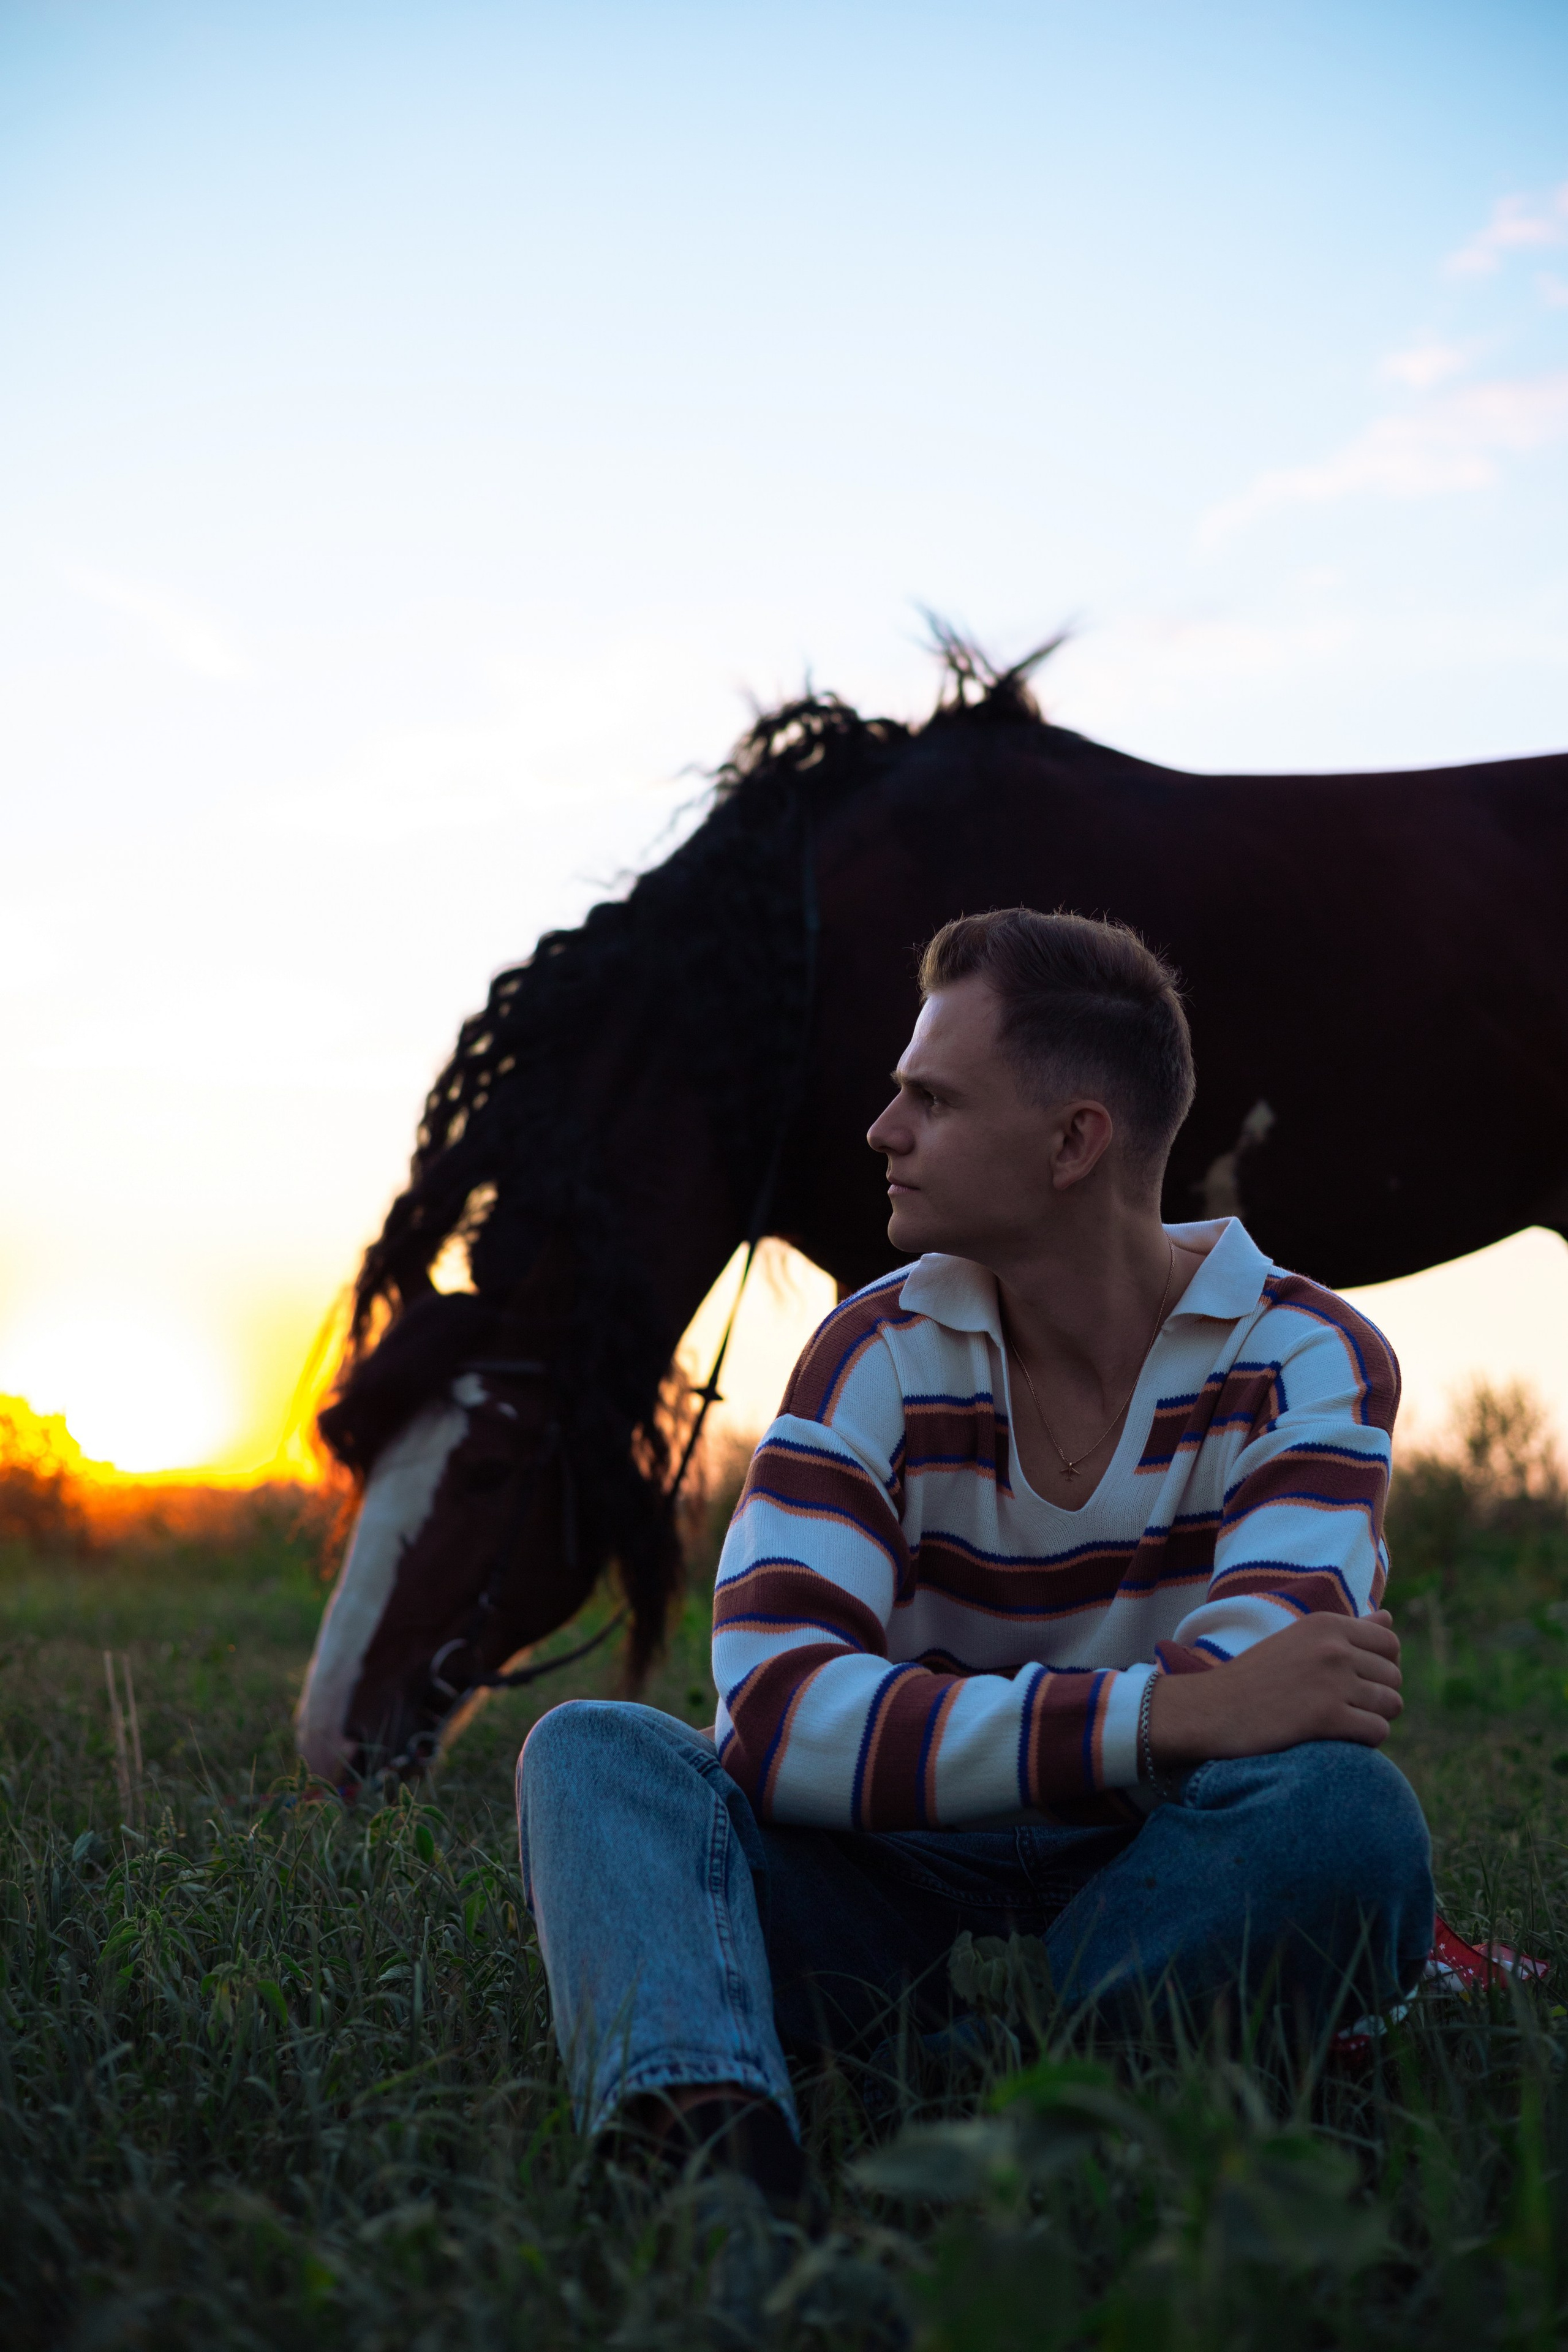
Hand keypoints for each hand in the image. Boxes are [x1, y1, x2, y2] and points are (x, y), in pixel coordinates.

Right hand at [1148, 1609, 1402, 1767]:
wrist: (1212, 1709)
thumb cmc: (1255, 1677)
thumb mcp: (1299, 1640)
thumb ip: (1348, 1628)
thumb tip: (1389, 1617)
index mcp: (1326, 1624)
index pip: (1389, 1642)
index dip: (1383, 1666)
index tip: (1361, 1681)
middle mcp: (1333, 1647)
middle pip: (1393, 1676)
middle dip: (1380, 1695)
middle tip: (1349, 1707)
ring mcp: (1332, 1682)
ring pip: (1391, 1704)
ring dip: (1376, 1718)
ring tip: (1346, 1723)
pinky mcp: (1327, 1717)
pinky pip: (1378, 1730)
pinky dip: (1368, 1740)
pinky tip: (1343, 1739)